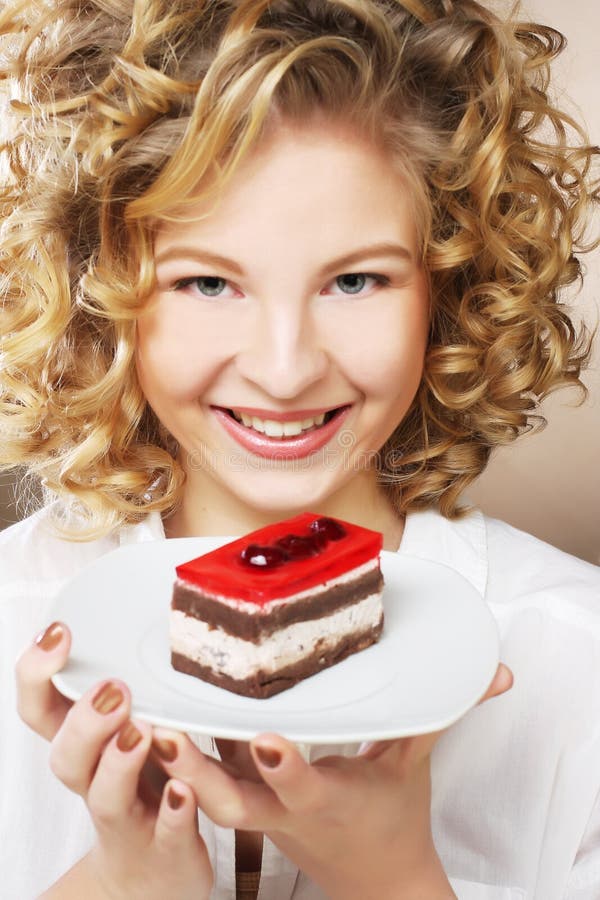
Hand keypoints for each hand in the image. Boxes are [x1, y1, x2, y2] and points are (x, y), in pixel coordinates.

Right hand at [16, 622, 212, 899]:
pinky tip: (185, 790)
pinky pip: (167, 833)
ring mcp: (127, 818)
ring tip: (142, 730)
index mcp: (83, 746)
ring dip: (119, 762)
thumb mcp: (127, 729)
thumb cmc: (143, 783)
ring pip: (106, 796)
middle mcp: (94, 781)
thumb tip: (149, 603)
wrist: (155, 874)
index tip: (58, 633)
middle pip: (64, 756)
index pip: (40, 709)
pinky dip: (175, 812)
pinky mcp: (165, 848)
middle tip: (114, 688)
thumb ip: (130, 682)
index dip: (38, 673)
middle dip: (84, 720)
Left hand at [151, 663, 512, 899]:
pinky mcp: (246, 805)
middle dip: (197, 772)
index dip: (285, 766)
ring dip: (175, 767)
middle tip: (161, 730)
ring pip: (209, 797)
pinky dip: (180, 761)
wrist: (373, 879)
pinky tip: (152, 721)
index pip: (304, 786)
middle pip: (233, 802)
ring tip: (142, 722)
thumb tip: (494, 676)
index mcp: (331, 800)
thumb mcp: (416, 764)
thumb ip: (443, 715)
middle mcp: (287, 811)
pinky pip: (207, 783)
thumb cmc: (393, 816)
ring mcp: (261, 814)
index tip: (265, 737)